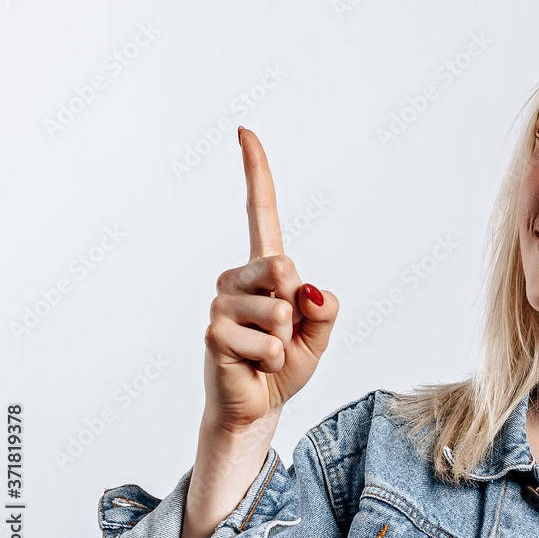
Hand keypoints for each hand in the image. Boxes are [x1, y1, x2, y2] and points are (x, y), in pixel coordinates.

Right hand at [202, 127, 338, 432]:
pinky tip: (256, 365)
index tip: (245, 132)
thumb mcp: (321, 333)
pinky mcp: (213, 333)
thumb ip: (326, 308)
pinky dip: (273, 358)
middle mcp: (237, 278)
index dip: (255, 173)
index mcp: (265, 269)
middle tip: (284, 331)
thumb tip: (307, 290)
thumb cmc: (286, 363)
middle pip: (281, 267)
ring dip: (286, 340)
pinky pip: (264, 341)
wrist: (259, 405)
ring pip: (276, 311)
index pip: (260, 212)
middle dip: (295, 305)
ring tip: (270, 351)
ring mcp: (221, 304)